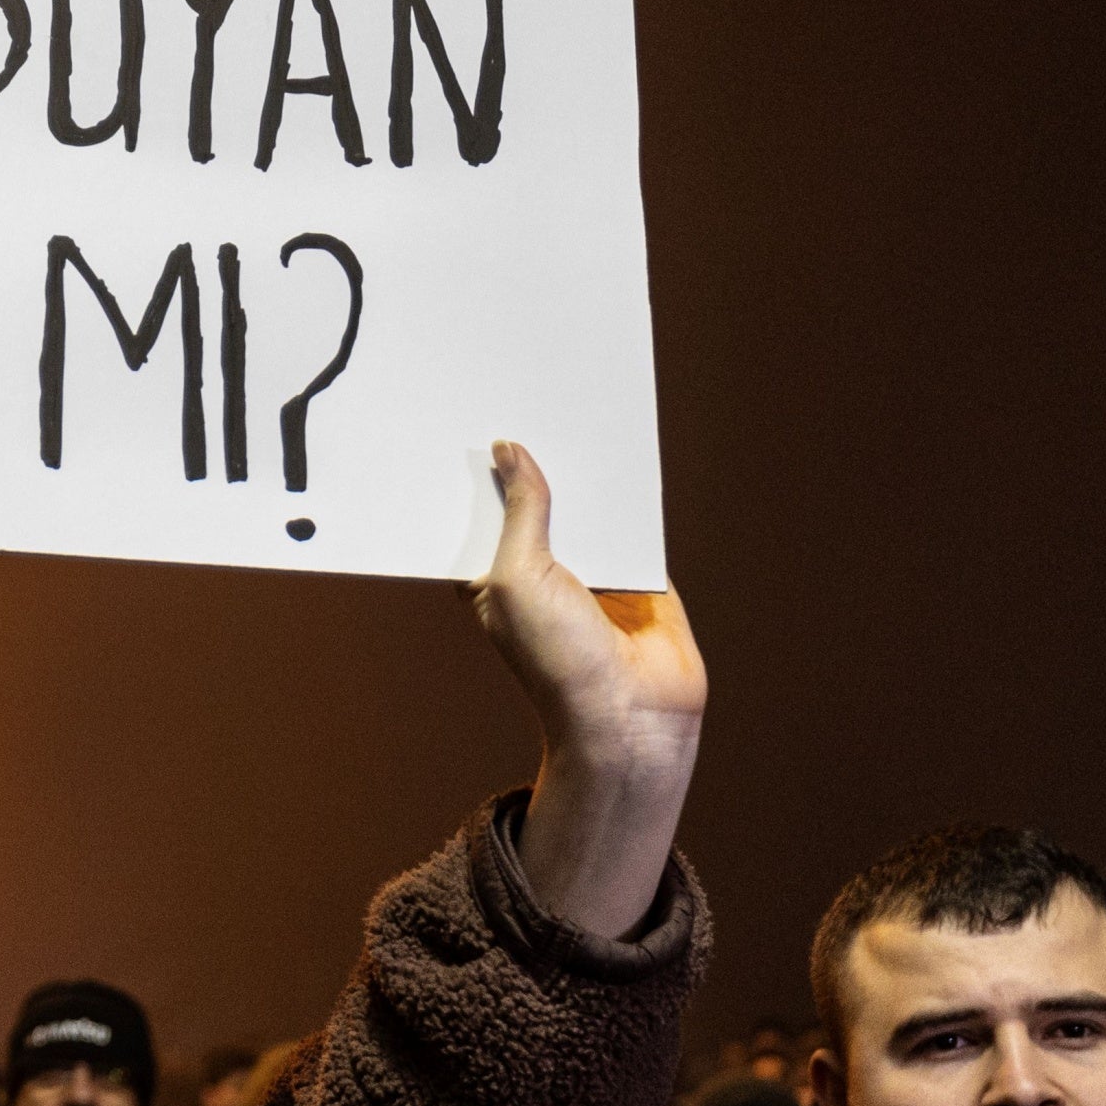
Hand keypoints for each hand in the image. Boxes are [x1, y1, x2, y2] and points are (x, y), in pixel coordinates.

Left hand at [471, 441, 703, 938]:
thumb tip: (509, 450)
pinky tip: (623, 440)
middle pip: (533, 499)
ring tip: (571, 401)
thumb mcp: (518, 577)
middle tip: (523, 390)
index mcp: (494, 575)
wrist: (631, 715)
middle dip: (532, 459)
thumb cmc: (556, 661)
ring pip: (584, 502)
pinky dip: (630, 486)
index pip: (479, 512)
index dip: (475, 472)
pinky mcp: (639, 571)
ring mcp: (591, 569)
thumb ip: (520, 511)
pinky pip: (634, 517)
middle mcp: (539, 569)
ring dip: (583, 467)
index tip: (467, 415)